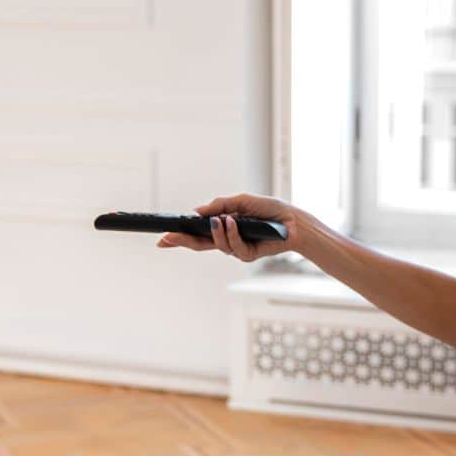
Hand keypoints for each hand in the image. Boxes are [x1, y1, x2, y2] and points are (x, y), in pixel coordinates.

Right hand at [156, 193, 304, 262]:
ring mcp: (237, 249)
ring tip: (219, 220)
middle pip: (199, 244)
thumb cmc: (268, 209)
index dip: (180, 235)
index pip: (197, 233)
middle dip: (182, 241)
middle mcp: (227, 240)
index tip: (163, 236)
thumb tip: (197, 212)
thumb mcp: (240, 201)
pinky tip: (233, 223)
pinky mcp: (248, 254)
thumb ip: (220, 205)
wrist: (293, 221)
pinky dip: (232, 234)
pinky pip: (234, 247)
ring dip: (216, 232)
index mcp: (223, 227)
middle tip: (167, 238)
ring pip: (217, 245)